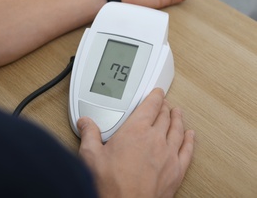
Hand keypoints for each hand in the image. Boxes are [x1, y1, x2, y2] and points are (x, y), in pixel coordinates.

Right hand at [77, 88, 194, 197]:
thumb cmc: (110, 185)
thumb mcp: (91, 156)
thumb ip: (89, 134)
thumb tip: (85, 123)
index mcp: (135, 131)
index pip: (149, 106)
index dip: (154, 96)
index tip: (156, 92)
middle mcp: (155, 139)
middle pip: (164, 116)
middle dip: (163, 107)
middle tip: (163, 102)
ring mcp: (168, 155)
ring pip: (177, 130)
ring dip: (177, 119)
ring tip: (177, 112)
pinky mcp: (176, 171)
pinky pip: (187, 150)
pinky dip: (189, 140)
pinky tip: (190, 136)